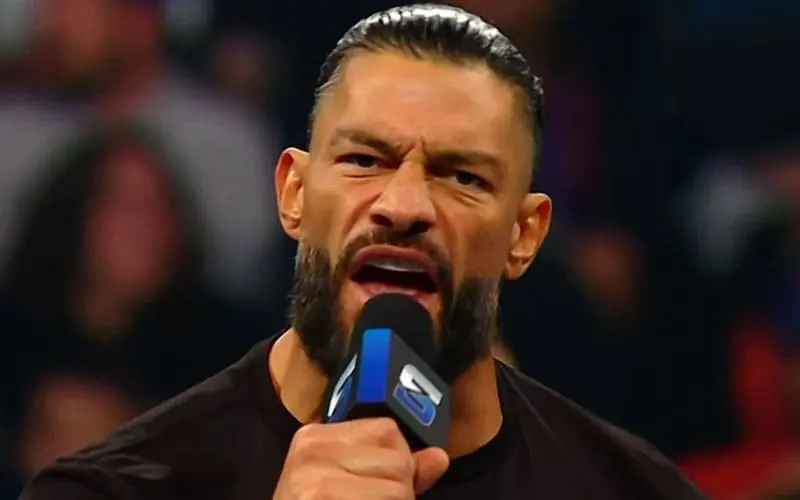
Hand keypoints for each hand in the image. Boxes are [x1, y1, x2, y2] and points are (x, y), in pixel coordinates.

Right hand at [273, 417, 449, 499]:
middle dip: (397, 494)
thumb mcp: (350, 487)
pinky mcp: (317, 499)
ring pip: (398, 491)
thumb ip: (396, 471)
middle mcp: (311, 450)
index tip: (372, 488)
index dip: (396, 466)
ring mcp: (312, 480)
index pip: (388, 432)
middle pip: (397, 463)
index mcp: (316, 437)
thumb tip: (439, 457)